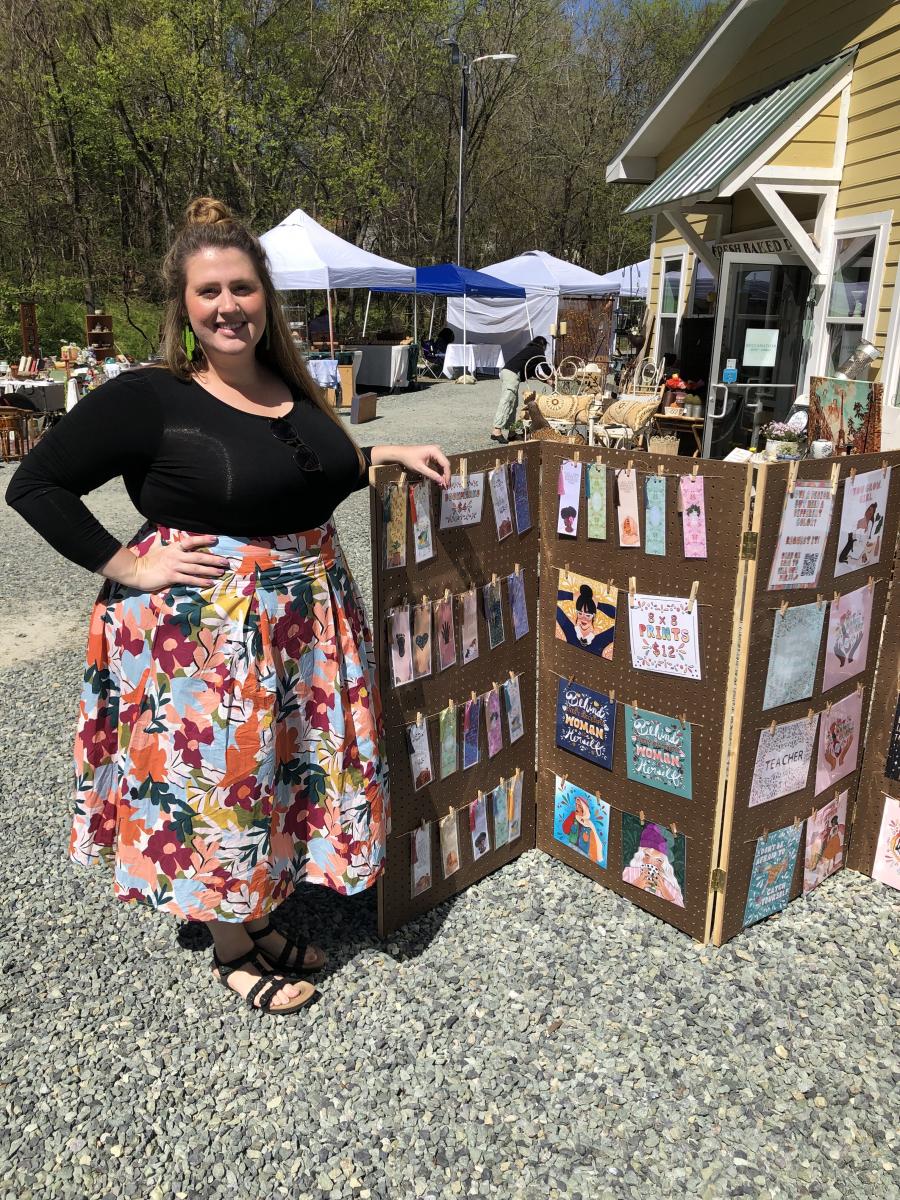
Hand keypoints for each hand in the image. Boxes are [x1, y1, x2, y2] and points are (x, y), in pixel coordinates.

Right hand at [103, 534, 229, 590]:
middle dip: (213, 559)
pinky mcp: (172, 577)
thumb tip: (159, 529)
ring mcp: (174, 566)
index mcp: (173, 548)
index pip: (190, 541)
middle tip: (225, 561)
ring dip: (210, 570)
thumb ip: (160, 538)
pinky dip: (200, 581)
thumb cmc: (146, 560)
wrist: (136, 571)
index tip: (215, 539)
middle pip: (198, 556)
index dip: (203, 539)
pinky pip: (189, 579)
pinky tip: (209, 583)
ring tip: (221, 572)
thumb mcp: (154, 546)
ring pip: (196, 568)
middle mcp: (176, 556)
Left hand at [394, 444, 451, 487]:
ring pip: (442, 465)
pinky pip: (438, 464)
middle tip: (445, 486)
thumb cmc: (409, 459)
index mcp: (435, 451)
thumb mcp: (420, 468)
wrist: (401, 453)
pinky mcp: (432, 455)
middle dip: (445, 476)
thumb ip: (432, 475)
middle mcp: (437, 450)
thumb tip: (441, 482)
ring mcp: (435, 452)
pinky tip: (438, 479)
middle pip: (445, 464)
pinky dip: (438, 472)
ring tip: (442, 484)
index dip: (447, 475)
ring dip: (443, 474)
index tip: (446, 484)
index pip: (445, 464)